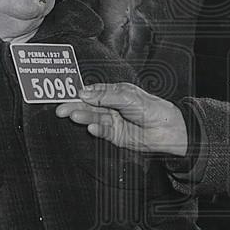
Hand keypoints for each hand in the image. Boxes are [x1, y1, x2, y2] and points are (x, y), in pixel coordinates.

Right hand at [55, 82, 187, 155]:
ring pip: (94, 119)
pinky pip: (102, 132)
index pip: (93, 93)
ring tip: (74, 116)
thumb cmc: (153, 108)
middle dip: (75, 107)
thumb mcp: (128, 96)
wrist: (167, 129)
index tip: (70, 95)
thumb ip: (106, 95)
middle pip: (89, 107)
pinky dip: (96, 129)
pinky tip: (90, 127)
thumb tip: (85, 93)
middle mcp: (112, 107)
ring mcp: (113, 122)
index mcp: (115, 94)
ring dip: (83, 117)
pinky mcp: (115, 136)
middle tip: (62, 109)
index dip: (81, 94)